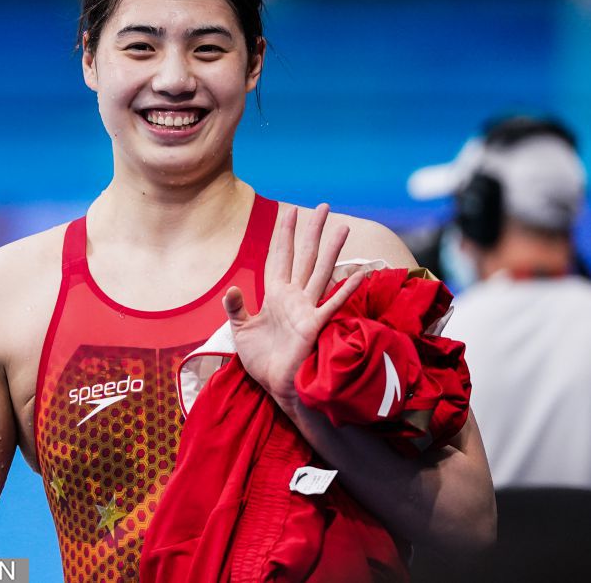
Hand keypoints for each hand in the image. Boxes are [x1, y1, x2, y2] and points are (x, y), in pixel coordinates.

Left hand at [223, 203, 364, 403]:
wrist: (275, 386)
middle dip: (312, 231)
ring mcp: (306, 309)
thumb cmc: (262, 359)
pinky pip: (332, 304)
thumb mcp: (241, 330)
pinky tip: (358, 273)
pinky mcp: (314, 326)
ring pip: (320, 272)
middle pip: (304, 256)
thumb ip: (235, 307)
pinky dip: (345, 289)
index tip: (289, 211)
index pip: (280, 256)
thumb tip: (232, 288)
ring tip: (342, 227)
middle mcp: (294, 296)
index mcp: (275, 294)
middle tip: (323, 206)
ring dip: (331, 250)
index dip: (284, 234)